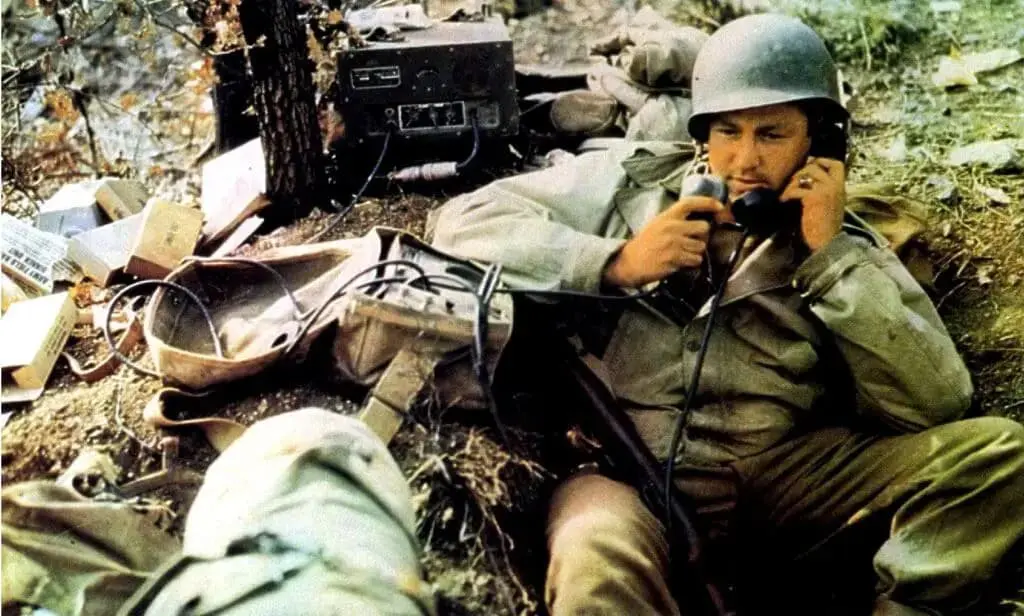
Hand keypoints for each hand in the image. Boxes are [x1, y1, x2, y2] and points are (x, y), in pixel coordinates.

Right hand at [603, 196, 723, 287]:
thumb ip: (675, 221)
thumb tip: (699, 223)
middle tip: (694, 241)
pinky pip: (695, 260)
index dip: (708, 202)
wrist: (630, 262)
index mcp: (667, 216)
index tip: (719, 206)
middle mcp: (672, 227)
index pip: (690, 202)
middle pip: (703, 227)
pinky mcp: (675, 258)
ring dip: (696, 251)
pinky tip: (681, 262)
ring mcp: (674, 242)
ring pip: (701, 246)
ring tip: (683, 253)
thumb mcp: (657, 224)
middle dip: (702, 236)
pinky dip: (692, 262)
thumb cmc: (644, 245)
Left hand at [780, 157, 845, 251]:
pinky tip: (783, 201)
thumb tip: (802, 178)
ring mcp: (827, 189)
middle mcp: (836, 186)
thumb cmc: (821, 229)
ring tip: (786, 194)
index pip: (835, 164)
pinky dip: (787, 194)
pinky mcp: (815, 197)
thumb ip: (821, 190)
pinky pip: (797, 188)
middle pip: (815, 165)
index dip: (820, 161)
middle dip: (800, 172)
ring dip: (792, 182)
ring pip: (805, 173)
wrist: (825, 245)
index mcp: (841, 188)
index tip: (807, 168)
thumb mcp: (827, 205)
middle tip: (791, 185)